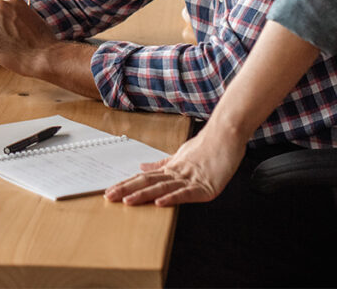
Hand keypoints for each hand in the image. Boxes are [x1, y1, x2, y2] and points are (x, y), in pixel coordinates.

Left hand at [0, 0, 58, 75]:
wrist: (42, 55)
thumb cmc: (41, 42)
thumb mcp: (32, 18)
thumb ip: (17, 15)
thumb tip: (9, 21)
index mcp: (13, 0)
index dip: (0, 22)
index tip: (7, 31)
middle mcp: (0, 5)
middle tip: (5, 41)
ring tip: (5, 47)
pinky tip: (0, 52)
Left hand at [103, 123, 245, 206]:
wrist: (227, 133)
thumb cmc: (207, 145)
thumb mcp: (181, 155)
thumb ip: (162, 164)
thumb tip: (142, 166)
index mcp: (171, 168)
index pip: (144, 178)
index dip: (126, 184)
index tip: (109, 190)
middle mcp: (177, 173)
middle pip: (148, 182)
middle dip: (127, 189)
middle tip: (109, 196)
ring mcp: (190, 178)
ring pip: (162, 186)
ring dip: (144, 194)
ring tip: (127, 200)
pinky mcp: (205, 186)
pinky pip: (186, 193)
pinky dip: (172, 197)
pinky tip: (160, 202)